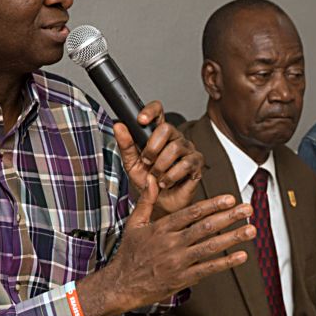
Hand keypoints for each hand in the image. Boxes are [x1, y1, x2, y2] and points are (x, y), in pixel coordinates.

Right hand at [77, 177, 254, 315]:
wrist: (121, 285)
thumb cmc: (129, 254)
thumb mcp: (134, 224)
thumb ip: (147, 200)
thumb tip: (154, 179)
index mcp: (162, 228)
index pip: (191, 213)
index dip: (212, 205)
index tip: (230, 198)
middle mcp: (172, 244)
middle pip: (205, 228)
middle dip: (229, 217)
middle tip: (248, 209)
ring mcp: (178, 262)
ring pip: (210, 247)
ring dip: (233, 238)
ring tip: (251, 230)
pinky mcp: (182, 278)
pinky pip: (208, 269)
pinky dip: (226, 262)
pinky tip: (241, 256)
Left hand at [113, 100, 203, 214]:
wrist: (159, 204)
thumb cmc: (147, 182)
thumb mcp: (131, 163)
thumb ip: (126, 144)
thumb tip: (118, 125)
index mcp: (158, 134)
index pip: (158, 111)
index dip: (150, 111)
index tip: (141, 120)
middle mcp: (175, 138)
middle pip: (167, 128)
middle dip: (152, 147)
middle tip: (147, 162)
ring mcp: (188, 150)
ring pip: (175, 148)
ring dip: (160, 166)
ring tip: (156, 177)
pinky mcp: (197, 163)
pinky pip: (185, 164)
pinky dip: (171, 176)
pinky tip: (166, 182)